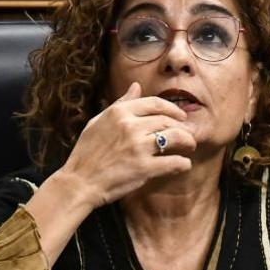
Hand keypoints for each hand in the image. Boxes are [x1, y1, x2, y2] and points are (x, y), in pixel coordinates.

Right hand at [24, 82, 196, 267]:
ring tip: (190, 147)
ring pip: (175, 137)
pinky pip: (174, 162)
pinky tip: (183, 165)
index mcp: (119, 113)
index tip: (180, 117)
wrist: (80, 182)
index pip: (155, 104)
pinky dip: (183, 163)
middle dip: (182, 127)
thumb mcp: (98, 121)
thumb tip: (136, 86)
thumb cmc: (87, 153)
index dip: (173, 109)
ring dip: (187, 142)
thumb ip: (120, 104)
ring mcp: (138, 147)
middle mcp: (130, 126)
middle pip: (168, 120)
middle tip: (187, 135)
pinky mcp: (144, 168)